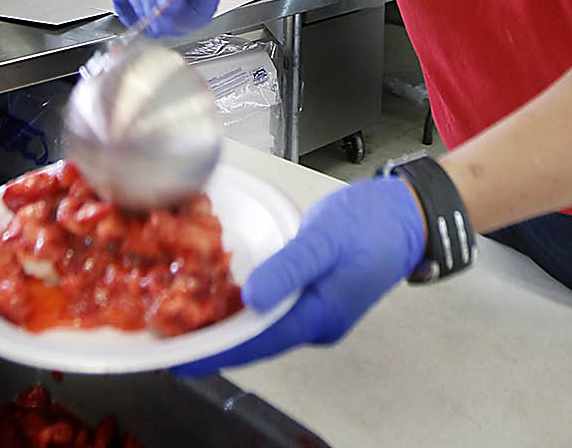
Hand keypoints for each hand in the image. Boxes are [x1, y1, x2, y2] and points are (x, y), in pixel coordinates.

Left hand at [175, 176, 426, 375]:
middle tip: (167, 331)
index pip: (258, 343)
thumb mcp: (325, 239)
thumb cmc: (370, 223)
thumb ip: (288, 268)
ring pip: (261, 324)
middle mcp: (314, 323)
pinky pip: (270, 307)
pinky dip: (243, 303)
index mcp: (320, 317)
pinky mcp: (310, 295)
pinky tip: (217, 292)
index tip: (179, 357)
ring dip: (225, 321)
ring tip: (181, 315)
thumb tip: (251, 300)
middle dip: (213, 337)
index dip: (216, 350)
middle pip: (255, 339)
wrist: (404, 214)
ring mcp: (313, 311)